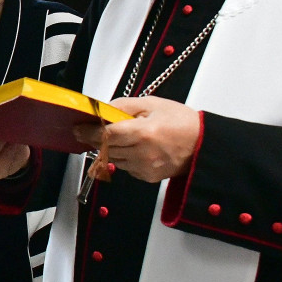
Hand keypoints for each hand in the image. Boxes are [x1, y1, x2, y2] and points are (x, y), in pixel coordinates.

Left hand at [73, 96, 199, 182]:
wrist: (203, 145)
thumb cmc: (181, 122)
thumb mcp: (152, 104)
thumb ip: (123, 105)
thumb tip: (102, 110)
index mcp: (144, 133)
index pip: (106, 135)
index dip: (88, 132)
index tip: (78, 128)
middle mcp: (142, 153)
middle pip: (105, 148)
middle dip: (93, 139)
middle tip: (87, 130)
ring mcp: (144, 168)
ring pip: (112, 159)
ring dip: (107, 149)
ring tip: (116, 137)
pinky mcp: (146, 177)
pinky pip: (124, 167)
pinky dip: (122, 157)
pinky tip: (133, 148)